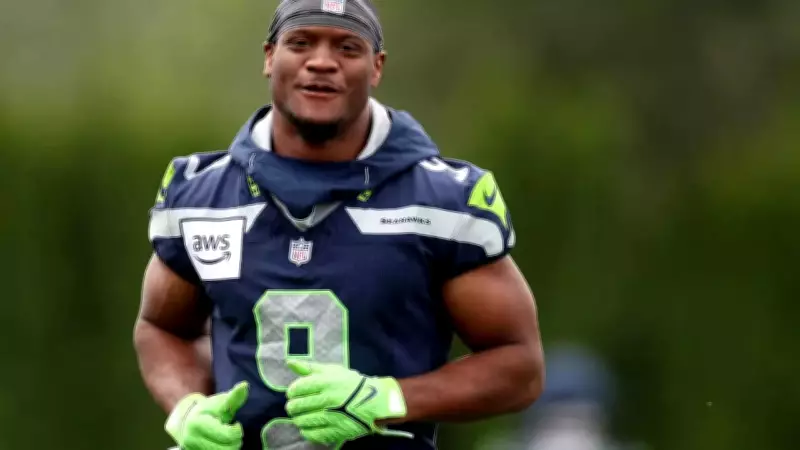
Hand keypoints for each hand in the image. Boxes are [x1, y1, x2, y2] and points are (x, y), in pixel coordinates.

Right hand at [165, 382, 248, 449]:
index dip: (237, 430)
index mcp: (198, 423)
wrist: (189, 420)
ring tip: (228, 438)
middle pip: (227, 448)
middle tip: (234, 432)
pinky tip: (222, 444)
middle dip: (236, 441)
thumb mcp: (221, 402)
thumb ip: (234, 397)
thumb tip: (245, 385)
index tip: (236, 424)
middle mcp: (191, 439)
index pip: (228, 435)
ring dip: (231, 447)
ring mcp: (192, 449)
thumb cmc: (209, 410)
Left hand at [285, 360, 412, 445]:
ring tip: (301, 416)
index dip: (292, 391)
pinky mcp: (336, 431)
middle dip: (293, 406)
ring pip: (302, 421)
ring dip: (298, 419)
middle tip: (295, 406)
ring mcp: (331, 416)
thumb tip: (289, 362)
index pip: (298, 388)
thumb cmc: (351, 384)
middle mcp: (327, 399)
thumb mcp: (332, 371)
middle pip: (297, 406)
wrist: (376, 402)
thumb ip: (310, 368)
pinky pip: (312, 434)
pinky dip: (306, 431)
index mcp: (326, 382)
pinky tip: (308, 427)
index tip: (293, 393)